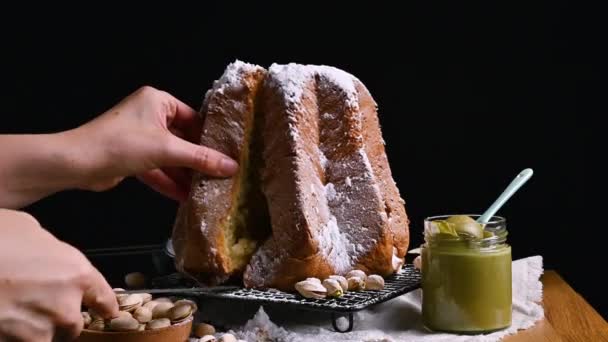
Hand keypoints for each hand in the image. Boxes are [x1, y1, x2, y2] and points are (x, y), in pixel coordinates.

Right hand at [0, 209, 118, 340]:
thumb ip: (49, 250)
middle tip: (36, 306)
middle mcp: (65, 307)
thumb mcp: (28, 229)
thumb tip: (47, 255)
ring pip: (46, 339)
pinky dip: (13, 336)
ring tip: (14, 314)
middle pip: (73, 326)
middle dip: (58, 319)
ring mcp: (39, 331)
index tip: (106, 311)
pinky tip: (3, 322)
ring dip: (33, 332)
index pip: (104, 300)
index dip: (104, 306)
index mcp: (76, 274)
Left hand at [70, 85, 237, 200]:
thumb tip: (230, 166)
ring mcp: (140, 137)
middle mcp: (149, 116)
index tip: (227, 153)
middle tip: (220, 174)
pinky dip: (169, 181)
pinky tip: (185, 196)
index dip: (210, 137)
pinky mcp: (132, 157)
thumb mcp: (167, 149)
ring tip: (206, 189)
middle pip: (183, 139)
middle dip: (198, 160)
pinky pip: (157, 169)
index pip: (193, 118)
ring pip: (170, 157)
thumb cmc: (118, 143)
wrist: (77, 163)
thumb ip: (200, 158)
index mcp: (157, 101)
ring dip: (185, 174)